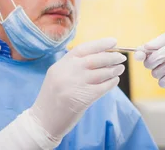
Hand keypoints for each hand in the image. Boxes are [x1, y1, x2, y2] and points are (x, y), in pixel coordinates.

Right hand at [0, 37, 125, 148]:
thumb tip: (101, 53)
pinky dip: (111, 83)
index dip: (101, 44)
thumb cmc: (53, 96)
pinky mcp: (83, 99)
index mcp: (61, 64)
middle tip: (121, 57)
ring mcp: (75, 85)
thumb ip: (74, 64)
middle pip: (96, 59)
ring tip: (120, 68)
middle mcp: (68, 72)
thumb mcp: (58, 74)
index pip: (84, 48)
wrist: (43, 121)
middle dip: (112, 57)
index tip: (114, 42)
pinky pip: (103, 87)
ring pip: (101, 73)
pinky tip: (114, 80)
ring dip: (114, 70)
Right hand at [134, 27, 164, 87]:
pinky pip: (163, 83)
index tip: (140, 54)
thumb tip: (146, 47)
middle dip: (156, 58)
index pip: (143, 52)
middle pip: (147, 64)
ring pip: (155, 73)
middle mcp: (161, 59)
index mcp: (159, 47)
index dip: (139, 54)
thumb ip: (162, 40)